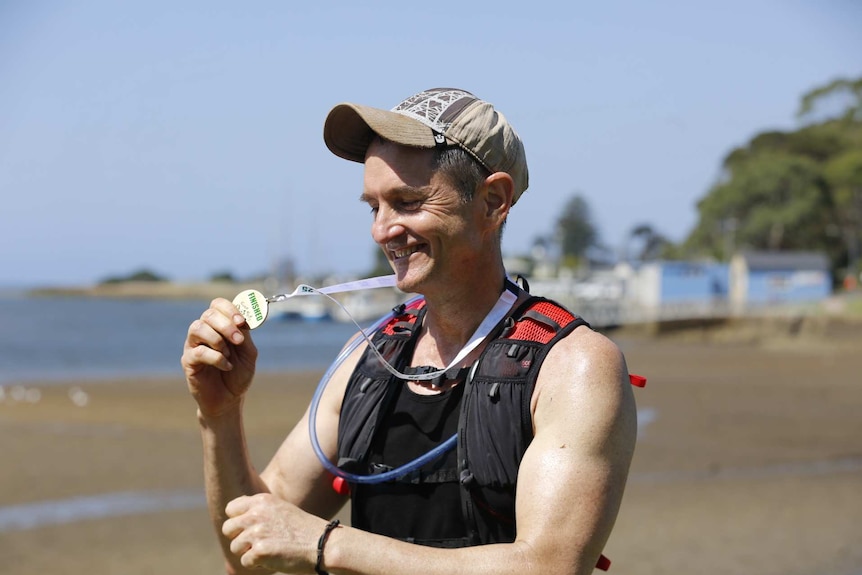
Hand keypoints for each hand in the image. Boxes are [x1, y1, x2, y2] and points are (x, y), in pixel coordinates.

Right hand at [181, 298, 258, 417]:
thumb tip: (243, 319)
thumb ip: (245, 335)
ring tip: (229, 355)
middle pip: (208, 314)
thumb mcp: (248, 353)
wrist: (229, 399)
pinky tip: (227, 366)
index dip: (230, 309)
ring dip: (218, 339)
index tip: (242, 321)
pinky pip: (198, 352)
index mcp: (219, 325)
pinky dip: (216, 358)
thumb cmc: (239, 374)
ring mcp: (194, 345)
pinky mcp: (188, 361)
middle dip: (226, 325)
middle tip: (239, 340)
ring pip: (197, 328)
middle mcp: (204, 331)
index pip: (218, 305)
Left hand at [222, 493, 323, 571]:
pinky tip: (272, 558)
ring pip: (235, 547)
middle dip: (239, 538)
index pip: (230, 509)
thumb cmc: (303, 529)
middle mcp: (257, 514)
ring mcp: (257, 532)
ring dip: (249, 552)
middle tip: (257, 543)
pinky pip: (245, 562)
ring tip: (269, 550)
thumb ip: (260, 509)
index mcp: (262, 500)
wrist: (322, 544)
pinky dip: (257, 564)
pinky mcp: (260, 551)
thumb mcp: (281, 509)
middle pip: (228, 529)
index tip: (248, 528)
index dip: (237, 521)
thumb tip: (236, 514)